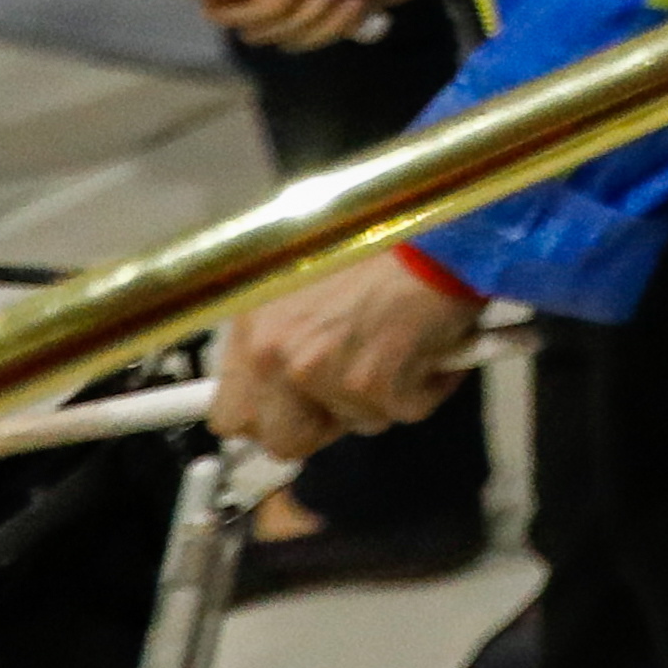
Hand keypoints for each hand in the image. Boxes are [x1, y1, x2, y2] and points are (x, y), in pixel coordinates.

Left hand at [216, 260, 483, 461]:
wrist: (437, 226)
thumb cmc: (379, 246)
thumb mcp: (304, 285)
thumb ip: (282, 339)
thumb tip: (284, 396)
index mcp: (251, 327)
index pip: (230, 417)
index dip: (269, 422)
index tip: (292, 417)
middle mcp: (273, 353)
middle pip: (284, 442)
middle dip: (323, 426)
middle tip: (352, 391)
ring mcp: (320, 371)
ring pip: (354, 426)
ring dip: (382, 398)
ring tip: (399, 347)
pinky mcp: (372, 383)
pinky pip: (402, 413)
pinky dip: (424, 387)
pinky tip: (429, 346)